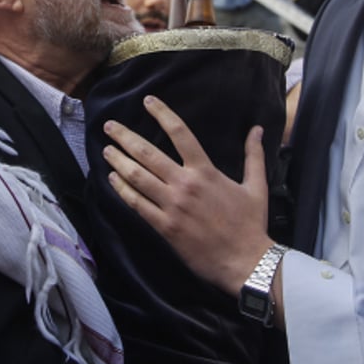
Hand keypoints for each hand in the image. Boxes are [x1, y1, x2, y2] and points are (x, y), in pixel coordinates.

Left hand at [102, 95, 274, 296]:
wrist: (246, 262)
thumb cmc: (251, 224)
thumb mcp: (257, 186)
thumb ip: (254, 155)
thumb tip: (258, 129)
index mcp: (205, 171)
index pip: (180, 133)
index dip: (162, 114)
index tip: (147, 101)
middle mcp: (185, 184)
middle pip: (148, 153)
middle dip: (125, 137)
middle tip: (109, 126)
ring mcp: (172, 206)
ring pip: (137, 177)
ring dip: (118, 161)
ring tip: (106, 150)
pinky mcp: (164, 227)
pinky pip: (137, 205)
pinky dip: (122, 190)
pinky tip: (112, 180)